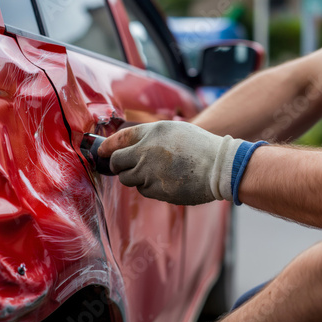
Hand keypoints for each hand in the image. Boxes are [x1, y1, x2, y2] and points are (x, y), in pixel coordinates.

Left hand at [98, 121, 244, 204]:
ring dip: (134, 177)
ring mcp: (149, 172)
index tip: (102, 152)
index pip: (119, 140)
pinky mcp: (156, 190)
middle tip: (122, 167)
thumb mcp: (174, 130)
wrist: (220, 167)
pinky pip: (143, 190)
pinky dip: (148, 187)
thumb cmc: (200, 147)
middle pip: (117, 162)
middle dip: (117, 166)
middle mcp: (145, 151)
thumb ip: (149, 136)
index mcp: (151, 133)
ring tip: (152, 173)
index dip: (107, 146)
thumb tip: (129, 147)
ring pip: (127, 179)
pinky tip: (163, 181)